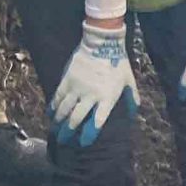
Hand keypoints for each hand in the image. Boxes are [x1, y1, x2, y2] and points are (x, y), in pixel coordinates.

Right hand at [52, 22, 135, 146]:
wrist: (103, 42)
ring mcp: (77, 88)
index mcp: (107, 98)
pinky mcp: (68, 79)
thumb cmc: (118, 62)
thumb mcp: (129, 80)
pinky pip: (58, 96)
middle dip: (69, 132)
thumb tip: (135, 112)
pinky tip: (50, 113)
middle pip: (76, 119)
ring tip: (56, 129)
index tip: (83, 143)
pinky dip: (53, 106)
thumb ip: (132, 98)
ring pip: (64, 109)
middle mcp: (91, 96)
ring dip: (59, 121)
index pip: (97, 122)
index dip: (90, 134)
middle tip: (64, 140)